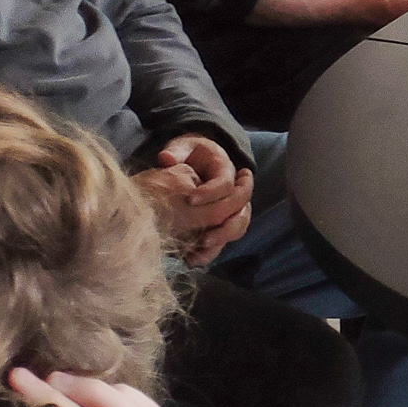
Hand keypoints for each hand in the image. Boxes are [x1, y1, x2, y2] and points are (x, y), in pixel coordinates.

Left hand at [132, 134, 252, 265]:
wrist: (200, 158)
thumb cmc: (191, 152)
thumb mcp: (183, 146)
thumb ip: (176, 151)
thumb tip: (166, 158)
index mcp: (226, 170)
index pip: (226, 184)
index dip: (211, 193)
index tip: (190, 199)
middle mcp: (235, 191)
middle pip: (241, 213)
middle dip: (223, 228)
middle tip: (202, 239)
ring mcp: (232, 208)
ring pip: (237, 229)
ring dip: (219, 243)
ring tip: (197, 254)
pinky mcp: (222, 221)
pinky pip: (224, 239)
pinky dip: (211, 251)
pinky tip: (191, 259)